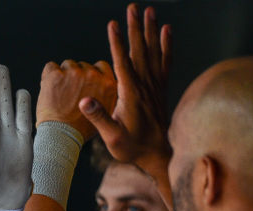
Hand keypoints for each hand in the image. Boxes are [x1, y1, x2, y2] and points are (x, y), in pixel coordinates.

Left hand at [37, 60, 116, 140]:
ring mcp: (74, 74)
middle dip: (75, 77)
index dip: (90, 74)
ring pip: (67, 65)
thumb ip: (103, 94)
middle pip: (82, 66)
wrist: (60, 137)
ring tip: (59, 95)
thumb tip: (98, 85)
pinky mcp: (56, 76)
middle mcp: (93, 76)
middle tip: (68, 95)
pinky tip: (49, 89)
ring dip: (62, 76)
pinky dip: (48, 76)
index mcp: (108, 84)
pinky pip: (50, 67)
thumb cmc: (79, 129)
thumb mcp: (102, 112)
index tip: (82, 85)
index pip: (100, 66)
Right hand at [79, 3, 171, 168]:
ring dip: (150, 31)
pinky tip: (167, 31)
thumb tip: (85, 101)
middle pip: (139, 51)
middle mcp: (145, 86)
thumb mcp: (111, 137)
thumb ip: (99, 117)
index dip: (117, 43)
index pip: (122, 63)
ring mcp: (154, 86)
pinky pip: (165, 62)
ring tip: (149, 11)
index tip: (113, 25)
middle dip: (135, 28)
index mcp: (131, 95)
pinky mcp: (160, 88)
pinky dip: (166, 45)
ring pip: (152, 52)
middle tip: (133, 8)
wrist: (157, 154)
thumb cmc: (131, 148)